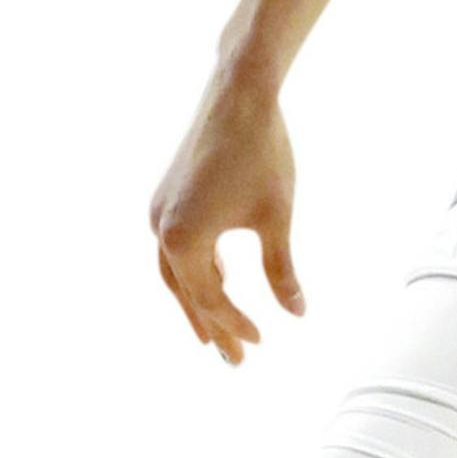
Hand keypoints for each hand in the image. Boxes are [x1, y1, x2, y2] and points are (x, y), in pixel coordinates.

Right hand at [149, 69, 305, 364]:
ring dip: (198, 301)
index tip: (261, 345)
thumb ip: (282, 271)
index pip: (210, 299)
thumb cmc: (262, 156)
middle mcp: (161, 229)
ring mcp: (159, 212)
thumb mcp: (277, 218)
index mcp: (184, 240)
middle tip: (234, 360)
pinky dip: (196, 269)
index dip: (236, 325)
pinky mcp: (166, 197)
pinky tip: (218, 278)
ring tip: (214, 332)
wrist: (239, 97)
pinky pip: (177, 246)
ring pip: (176, 272)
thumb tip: (297, 314)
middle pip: (187, 293)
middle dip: (211, 326)